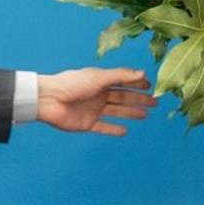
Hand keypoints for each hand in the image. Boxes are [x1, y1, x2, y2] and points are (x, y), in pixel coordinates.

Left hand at [37, 67, 155, 135]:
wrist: (48, 100)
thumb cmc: (72, 84)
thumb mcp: (99, 77)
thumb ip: (121, 76)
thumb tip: (142, 73)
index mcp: (101, 82)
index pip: (123, 82)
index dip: (136, 84)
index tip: (150, 86)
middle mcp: (99, 95)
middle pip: (123, 97)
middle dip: (139, 99)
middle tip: (155, 102)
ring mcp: (93, 110)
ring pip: (117, 112)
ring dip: (131, 113)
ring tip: (145, 115)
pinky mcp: (87, 123)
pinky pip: (104, 127)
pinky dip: (114, 129)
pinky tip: (125, 131)